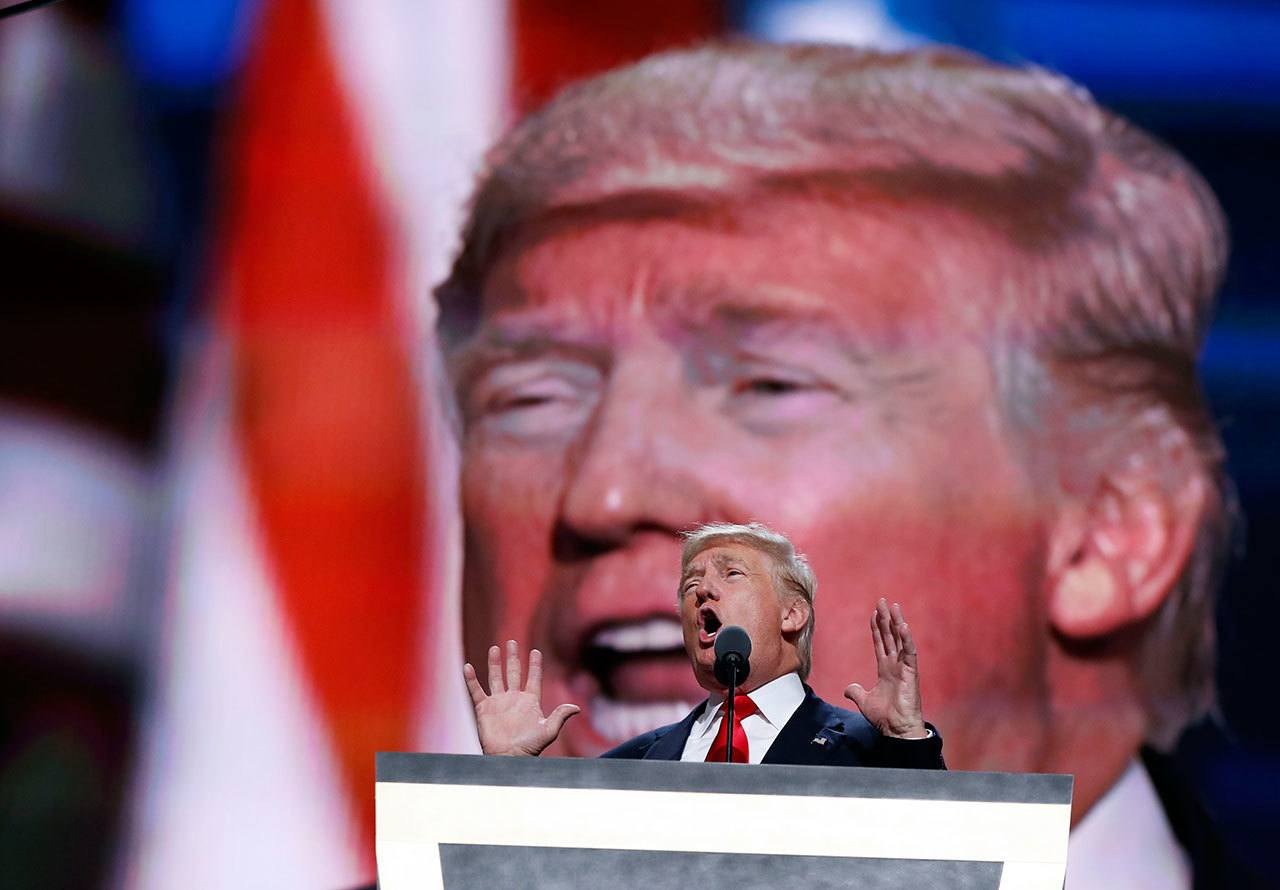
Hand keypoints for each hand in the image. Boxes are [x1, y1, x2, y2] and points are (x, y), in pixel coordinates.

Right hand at [464, 640, 579, 755]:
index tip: (536, 651)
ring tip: (495, 648)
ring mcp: (498, 702)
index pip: (533, 678)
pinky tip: (468, 667)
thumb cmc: (530, 747)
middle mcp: (514, 698)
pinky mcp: (484, 708)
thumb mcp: (548, 730)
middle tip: (512, 642)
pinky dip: (471, 679)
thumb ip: (560, 716)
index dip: (535, 665)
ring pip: (496, 677)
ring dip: (495, 663)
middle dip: (513, 657)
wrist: (509, 758)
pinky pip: (476, 690)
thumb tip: (577, 707)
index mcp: (530, 701)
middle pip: (514, 672)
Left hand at [844, 599, 927, 738]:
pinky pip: (909, 652)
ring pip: (900, 640)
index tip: (874, 613)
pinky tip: (903, 626)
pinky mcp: (911, 673)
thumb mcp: (865, 701)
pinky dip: (907, 639)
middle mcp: (896, 665)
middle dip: (886, 618)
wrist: (897, 730)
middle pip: (890, 636)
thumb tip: (847, 688)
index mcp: (886, 669)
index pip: (880, 643)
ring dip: (897, 622)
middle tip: (883, 601)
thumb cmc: (886, 717)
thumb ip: (856, 692)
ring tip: (894, 606)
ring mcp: (904, 667)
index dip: (877, 628)